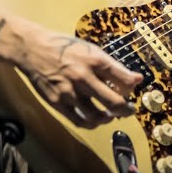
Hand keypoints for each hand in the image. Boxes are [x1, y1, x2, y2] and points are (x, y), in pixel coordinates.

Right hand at [18, 30, 142, 127]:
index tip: (132, 90)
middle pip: (113, 102)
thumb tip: (137, 79)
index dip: (132, 88)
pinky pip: (79, 120)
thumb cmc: (66, 48)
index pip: (124, 80)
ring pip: (96, 116)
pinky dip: (91, 124)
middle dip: (126, 110)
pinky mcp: (57, 102)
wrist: (34, 50)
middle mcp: (84, 77)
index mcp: (95, 61)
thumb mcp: (91, 50)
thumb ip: (113, 66)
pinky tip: (95, 120)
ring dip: (108, 118)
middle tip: (129, 110)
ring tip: (110, 115)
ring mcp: (70, 92)